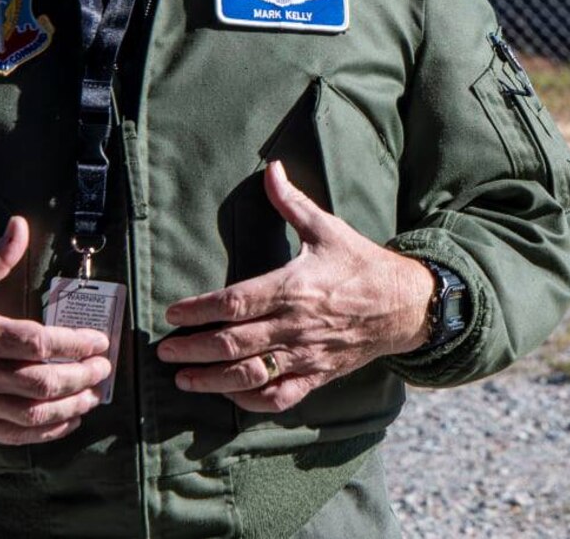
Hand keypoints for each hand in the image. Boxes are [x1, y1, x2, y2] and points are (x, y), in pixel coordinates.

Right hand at [0, 216, 113, 444]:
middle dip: (80, 378)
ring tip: (93, 396)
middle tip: (103, 367)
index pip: (36, 343)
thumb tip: (20, 225)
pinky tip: (66, 422)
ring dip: (68, 408)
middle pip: (40, 383)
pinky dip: (44, 434)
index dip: (73, 344)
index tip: (99, 340)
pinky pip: (12, 436)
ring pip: (30, 415)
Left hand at [158, 160, 434, 412]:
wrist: (404, 303)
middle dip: (192, 349)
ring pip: (248, 376)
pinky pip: (278, 397)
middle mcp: (295, 325)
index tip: (173, 314)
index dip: (198, 310)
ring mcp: (305, 355)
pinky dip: (250, 401)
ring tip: (183, 378)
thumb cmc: (361, 264)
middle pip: (232, 343)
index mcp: (293, 287)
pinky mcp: (316, 376)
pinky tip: (230, 396)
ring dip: (210, 380)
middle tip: (165, 350)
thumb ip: (291, 202)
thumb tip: (271, 168)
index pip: (234, 302)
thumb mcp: (327, 228)